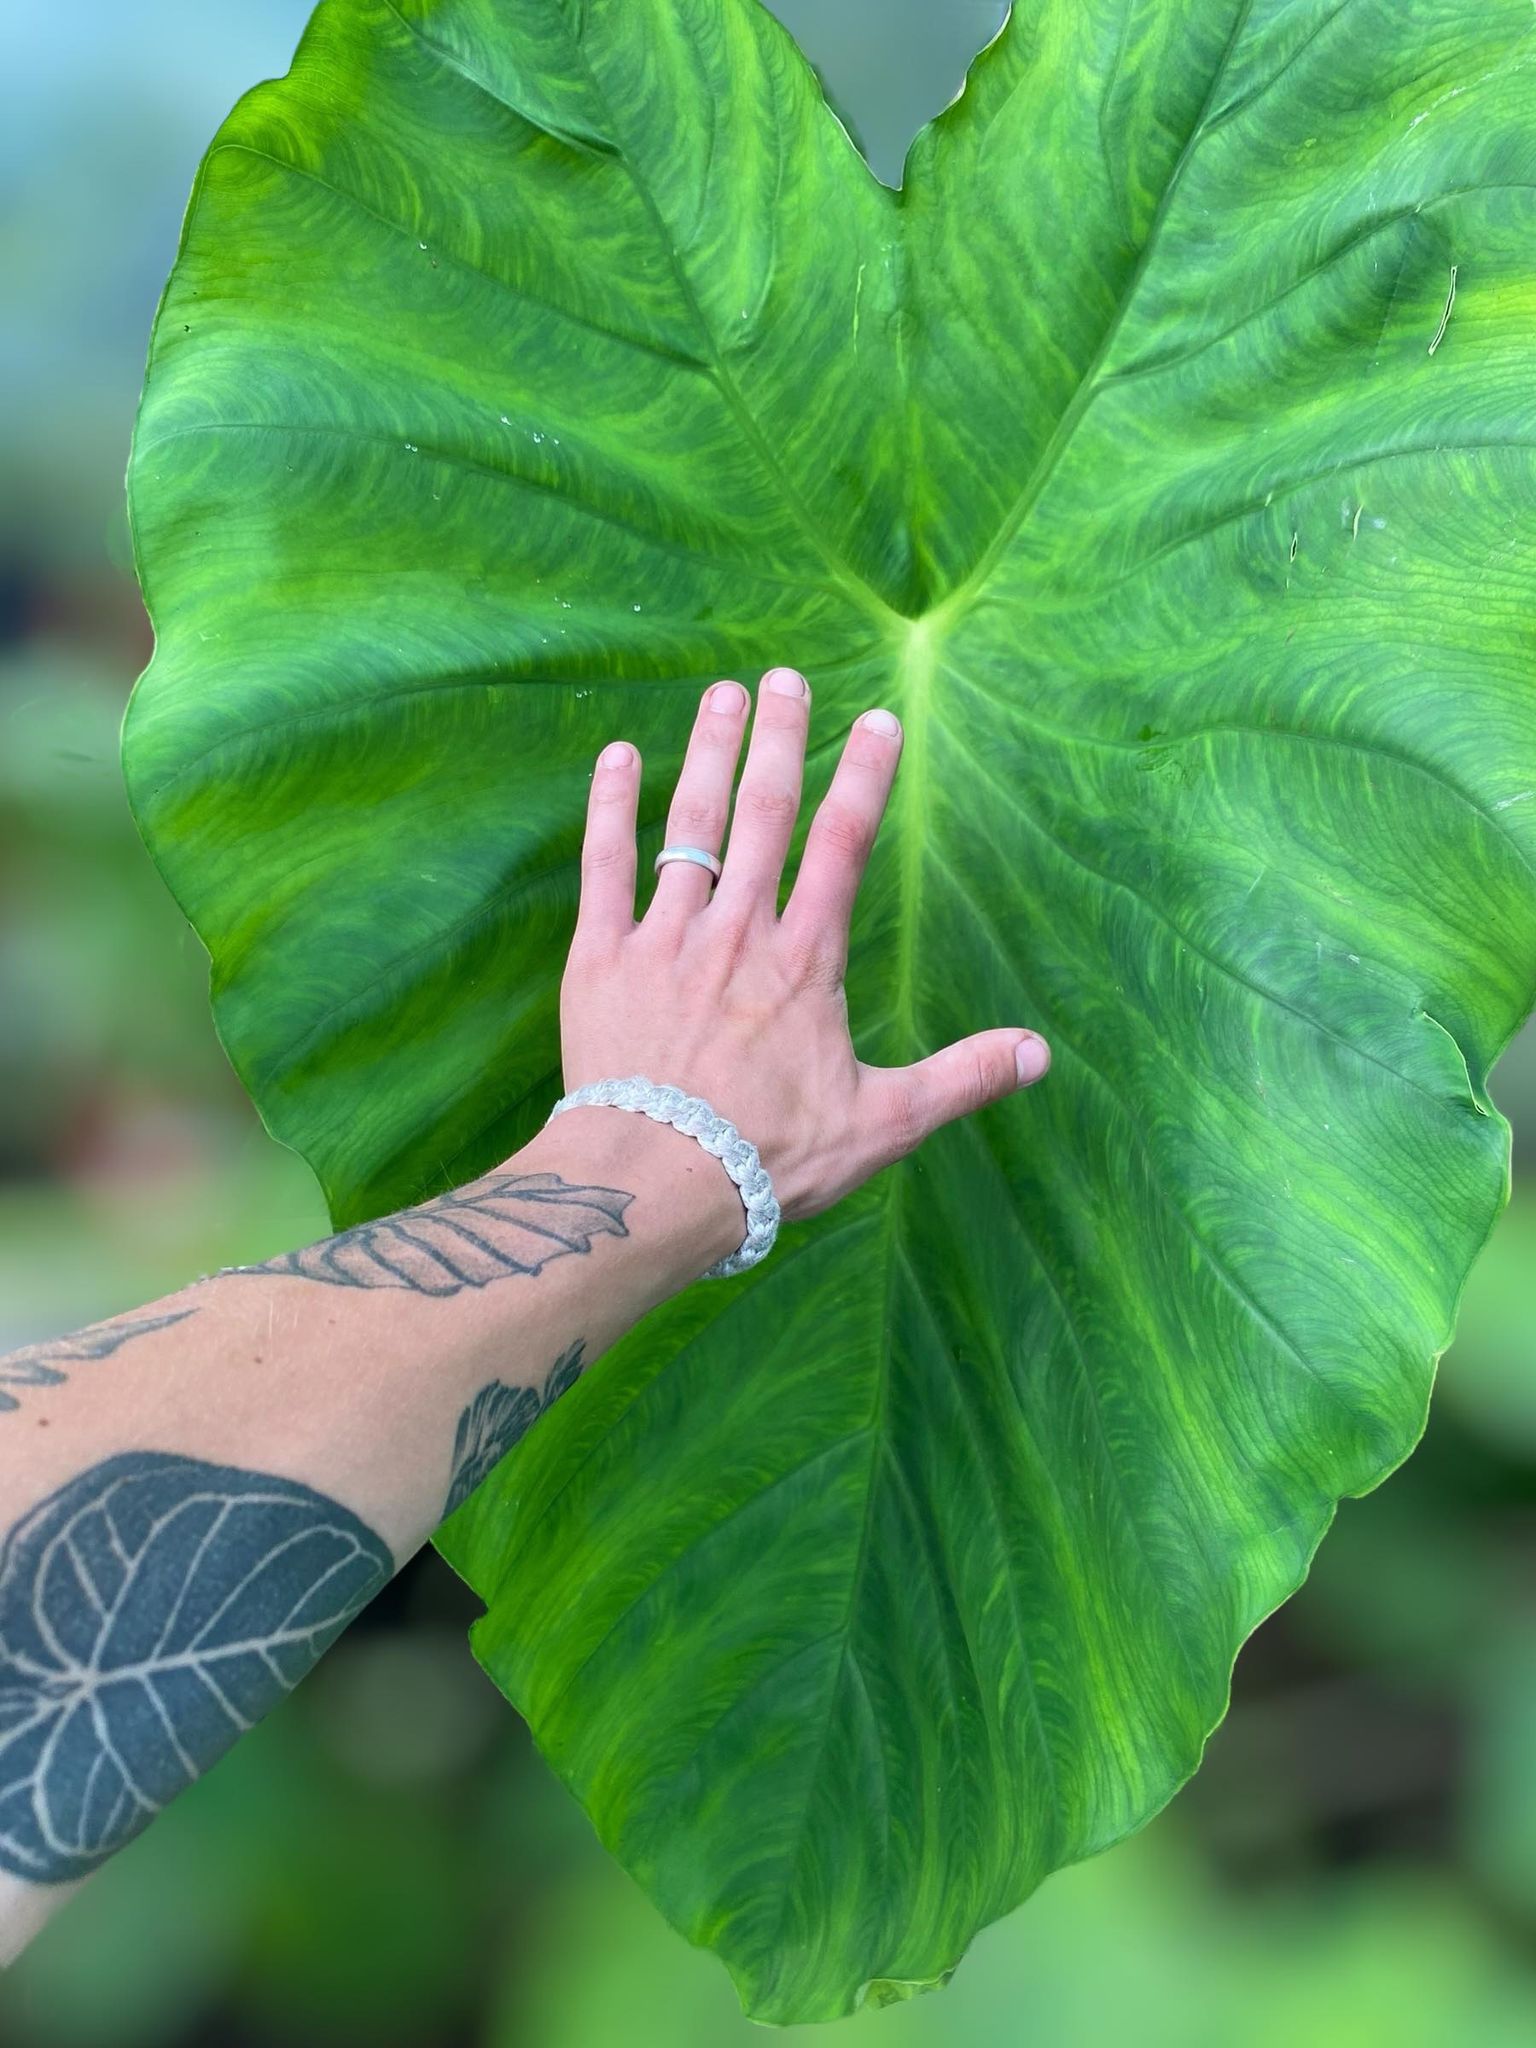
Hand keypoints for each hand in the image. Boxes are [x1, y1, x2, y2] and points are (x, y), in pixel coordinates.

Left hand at [560, 666, 1049, 1222]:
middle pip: (765, 813)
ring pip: (690, 825)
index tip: (878, 720)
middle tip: (785, 677)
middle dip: (779, 739)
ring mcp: (665, 938)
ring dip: (707, 754)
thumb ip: (960, 1079)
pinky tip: (618, 756)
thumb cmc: (769, 1157)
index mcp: (807, 961)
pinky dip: (611, 808)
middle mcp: (739, 931)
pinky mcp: (601, 958)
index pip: (844, 846)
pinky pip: (605, 866)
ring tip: (720, 695)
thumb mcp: (882, 1124)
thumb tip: (1039, 1054)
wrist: (655, 1181)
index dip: (865, 777)